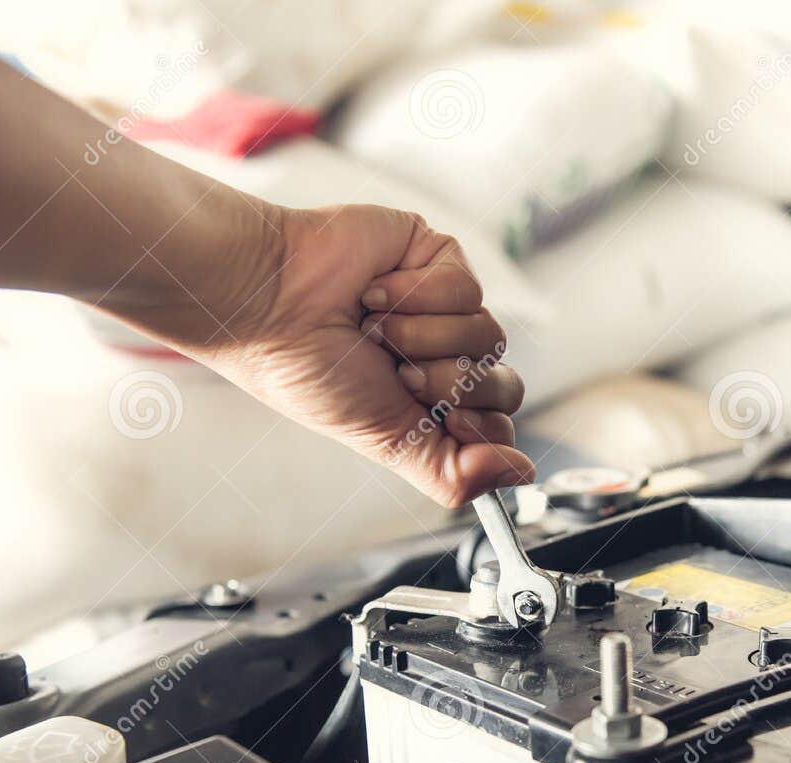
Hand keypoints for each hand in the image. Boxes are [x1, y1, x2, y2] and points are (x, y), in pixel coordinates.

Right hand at [117, 201, 535, 507]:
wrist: (269, 304)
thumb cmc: (309, 372)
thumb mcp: (386, 442)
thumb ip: (453, 473)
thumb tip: (520, 474)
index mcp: (434, 407)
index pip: (499, 428)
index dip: (478, 428)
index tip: (440, 419)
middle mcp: (446, 359)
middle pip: (505, 386)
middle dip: (447, 384)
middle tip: (396, 373)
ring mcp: (448, 308)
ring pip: (490, 335)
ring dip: (424, 338)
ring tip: (374, 329)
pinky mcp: (440, 259)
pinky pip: (467, 288)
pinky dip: (417, 295)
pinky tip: (375, 292)